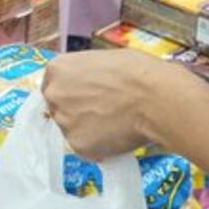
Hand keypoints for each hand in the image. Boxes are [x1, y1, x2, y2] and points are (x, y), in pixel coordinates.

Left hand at [42, 49, 189, 160]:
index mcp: (57, 69)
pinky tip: (118, 135)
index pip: (54, 85)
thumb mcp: (103, 60)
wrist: (154, 97)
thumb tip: (89, 85)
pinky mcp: (78, 146)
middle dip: (76, 112)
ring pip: (72, 130)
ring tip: (115, 123)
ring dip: (88, 130)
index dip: (71, 93)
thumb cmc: (136, 71)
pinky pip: (86, 148)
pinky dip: (99, 147)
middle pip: (59, 108)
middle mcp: (54, 95)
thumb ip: (85, 74)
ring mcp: (64, 122)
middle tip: (102, 112)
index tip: (86, 98)